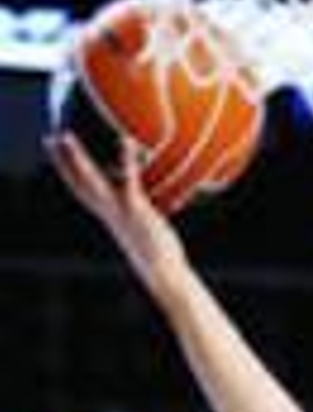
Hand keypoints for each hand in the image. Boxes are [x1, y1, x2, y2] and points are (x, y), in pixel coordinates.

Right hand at [50, 133, 188, 303]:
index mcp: (108, 216)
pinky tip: (124, 139)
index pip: (81, 191)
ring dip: (77, 159)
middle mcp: (109, 213)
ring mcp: (120, 211)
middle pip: (79, 184)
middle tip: (49, 138)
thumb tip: (136, 195)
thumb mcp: (142, 227)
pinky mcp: (136, 209)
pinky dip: (126, 159)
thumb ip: (135, 209)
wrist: (164, 274)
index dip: (67, 173)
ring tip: (65, 136)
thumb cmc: (158, 253)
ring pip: (91, 181)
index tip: (55, 155)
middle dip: (62, 163)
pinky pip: (128, 179)